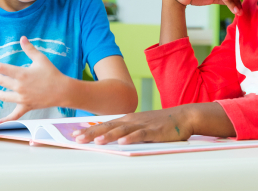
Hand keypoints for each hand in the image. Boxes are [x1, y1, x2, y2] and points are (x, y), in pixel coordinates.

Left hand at [0, 36, 66, 123]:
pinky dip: (6, 119)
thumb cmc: (52, 73)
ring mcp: (22, 98)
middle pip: (1, 81)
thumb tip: (22, 38)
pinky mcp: (26, 106)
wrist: (62, 90)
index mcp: (22, 74)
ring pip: (3, 96)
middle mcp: (19, 87)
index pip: (1, 68)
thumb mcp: (40, 59)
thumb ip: (29, 49)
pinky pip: (14, 115)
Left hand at [73, 107, 193, 144]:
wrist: (183, 116)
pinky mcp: (154, 131)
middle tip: (77, 138)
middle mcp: (132, 120)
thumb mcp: (140, 126)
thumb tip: (109, 138)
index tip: (74, 134)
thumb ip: (126, 131)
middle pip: (109, 126)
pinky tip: (123, 142)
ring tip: (96, 141)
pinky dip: (131, 138)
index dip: (89, 129)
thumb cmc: (161, 123)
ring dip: (109, 135)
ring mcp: (143, 125)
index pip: (104, 124)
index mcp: (127, 120)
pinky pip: (141, 135)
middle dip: (92, 133)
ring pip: (122, 131)